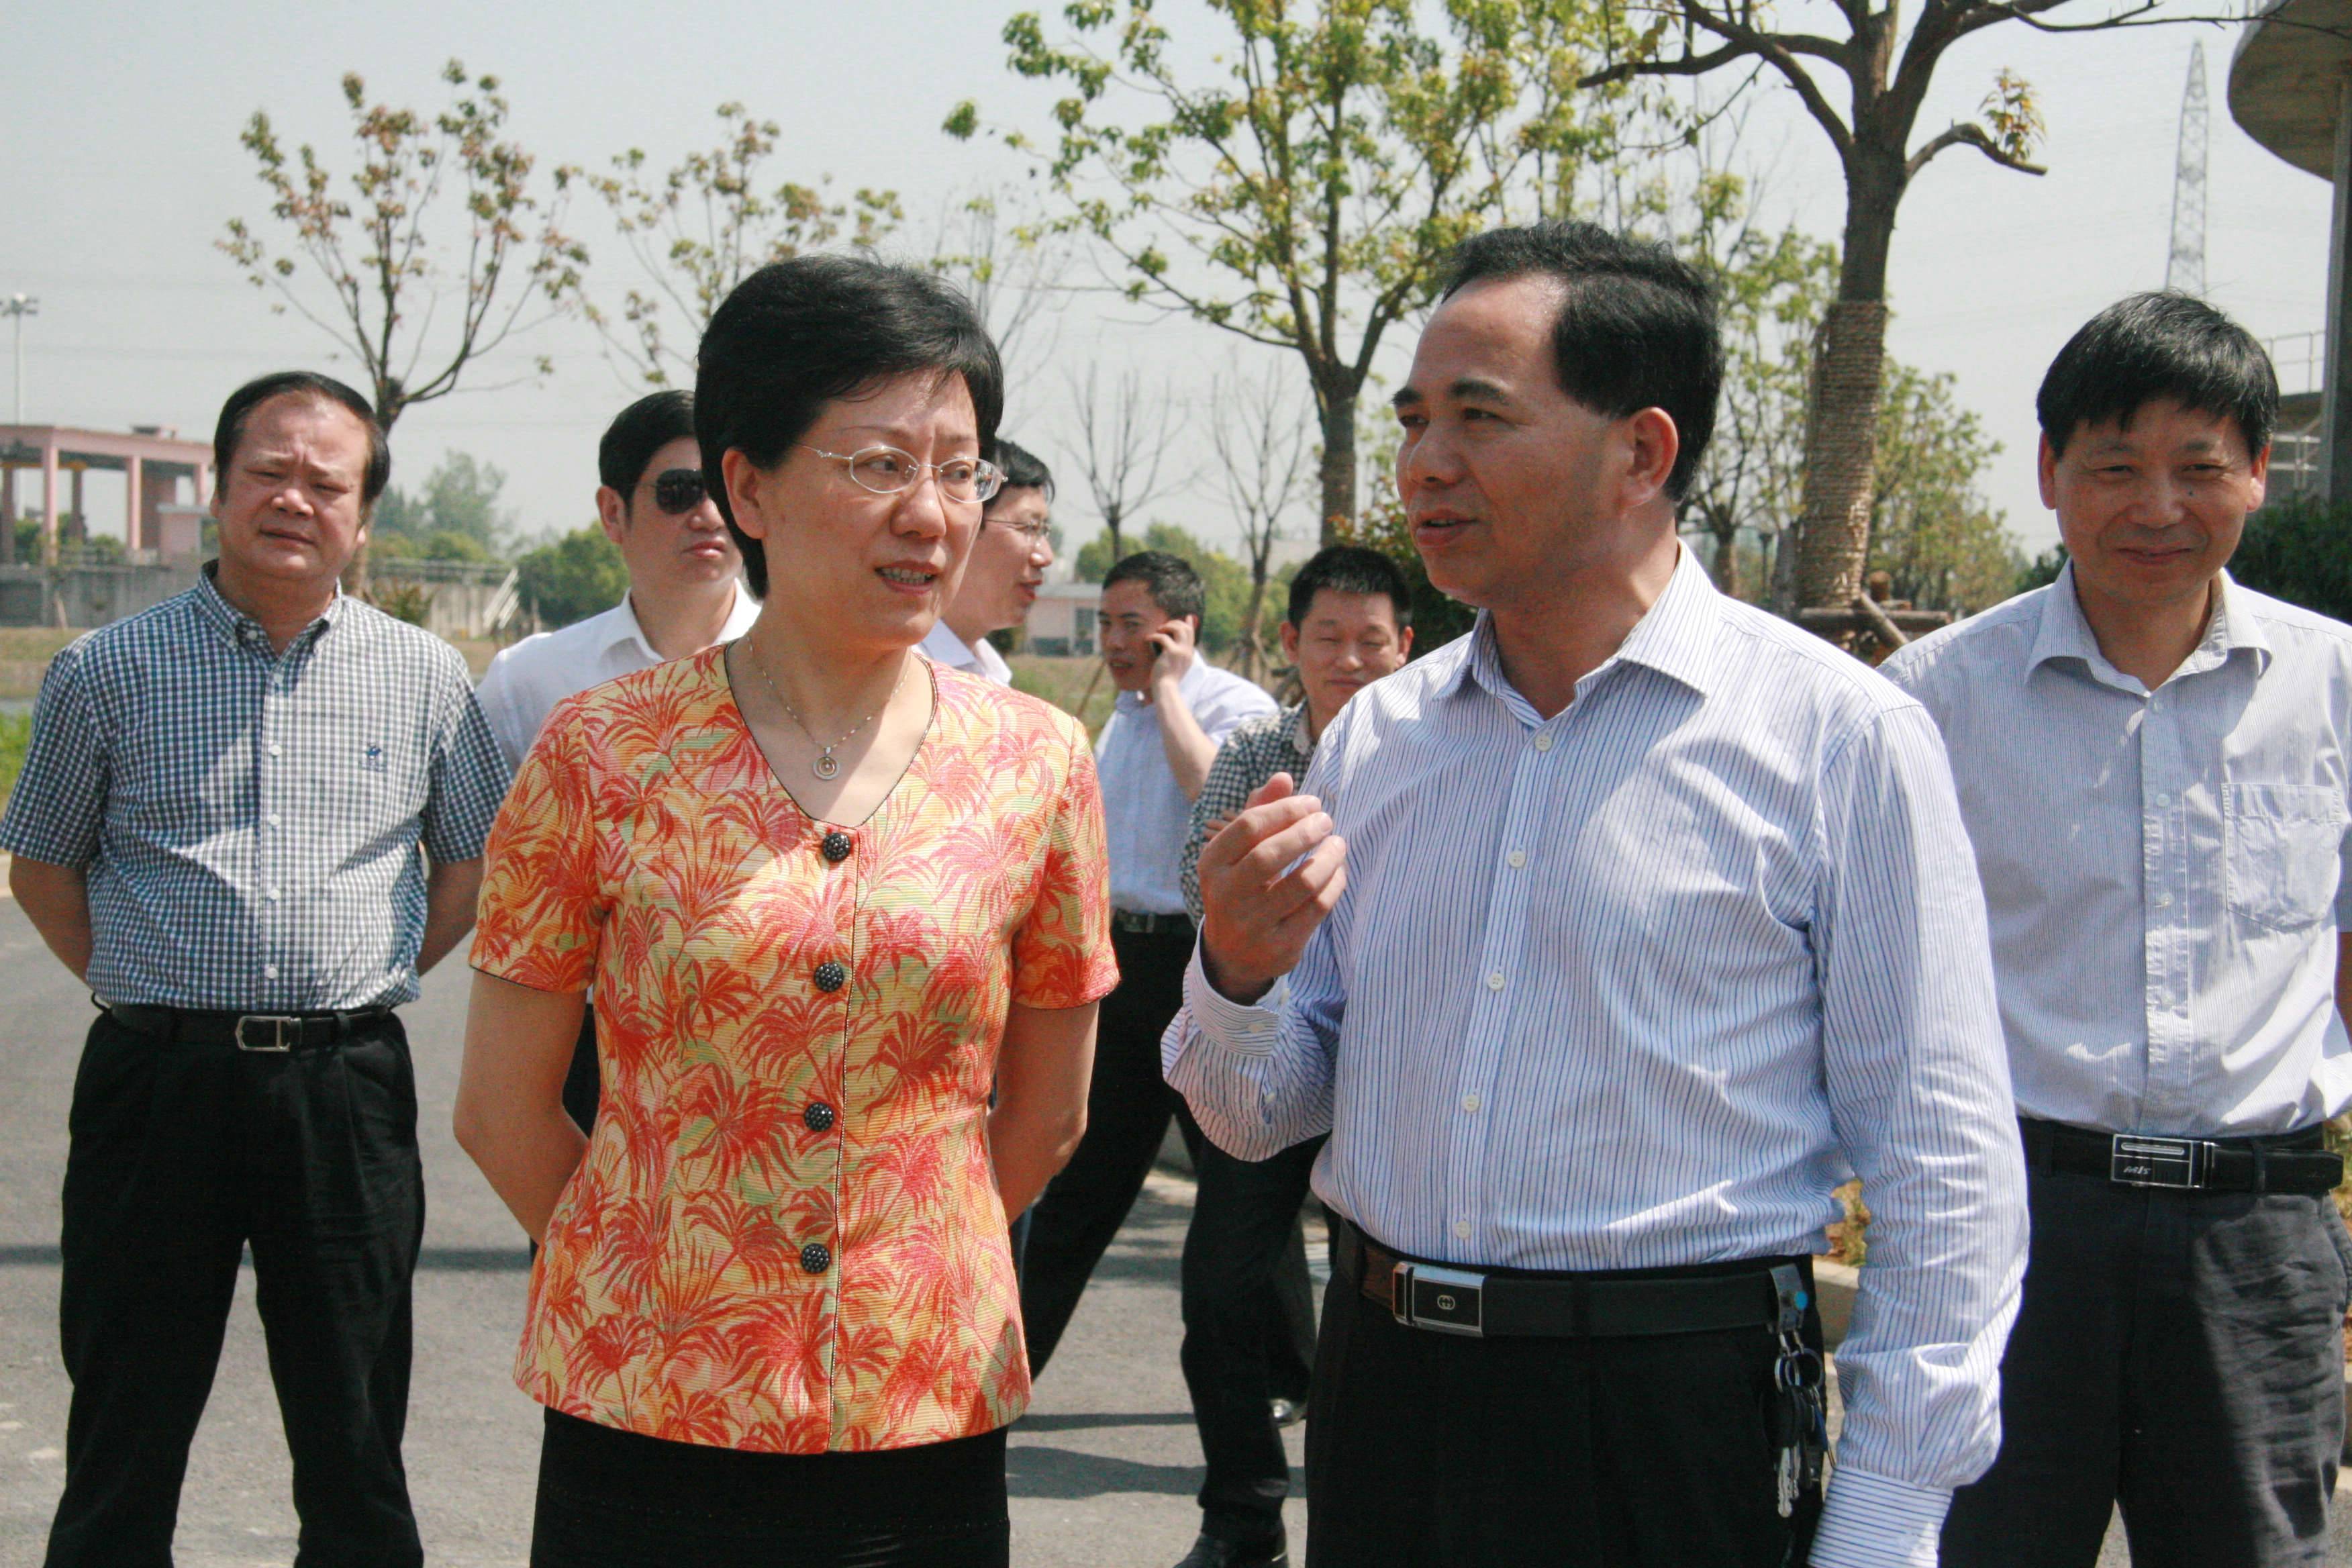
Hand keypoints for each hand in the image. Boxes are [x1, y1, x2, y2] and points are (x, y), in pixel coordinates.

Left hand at [1141, 617, 1197, 704]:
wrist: (1165, 689)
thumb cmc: (1166, 679)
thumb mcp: (1175, 665)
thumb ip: (1177, 654)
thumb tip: (1169, 645)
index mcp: (1189, 654)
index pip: (1192, 635)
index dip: (1189, 624)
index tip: (1187, 616)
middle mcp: (1188, 651)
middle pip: (1186, 629)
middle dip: (1175, 623)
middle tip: (1164, 626)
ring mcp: (1181, 651)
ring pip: (1179, 629)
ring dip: (1167, 626)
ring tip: (1158, 630)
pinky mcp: (1171, 652)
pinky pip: (1163, 637)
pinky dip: (1154, 635)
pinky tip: (1147, 638)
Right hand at [1197, 773, 1345, 1004]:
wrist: (1232, 955)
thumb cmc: (1240, 887)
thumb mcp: (1239, 852)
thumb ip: (1260, 811)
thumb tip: (1284, 777)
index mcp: (1212, 864)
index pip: (1248, 826)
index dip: (1285, 809)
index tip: (1312, 803)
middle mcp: (1225, 896)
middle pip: (1270, 855)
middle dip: (1306, 831)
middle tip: (1327, 820)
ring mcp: (1252, 925)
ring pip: (1302, 884)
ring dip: (1329, 857)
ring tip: (1338, 843)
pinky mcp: (1279, 947)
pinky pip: (1317, 909)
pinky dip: (1335, 883)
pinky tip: (1338, 870)